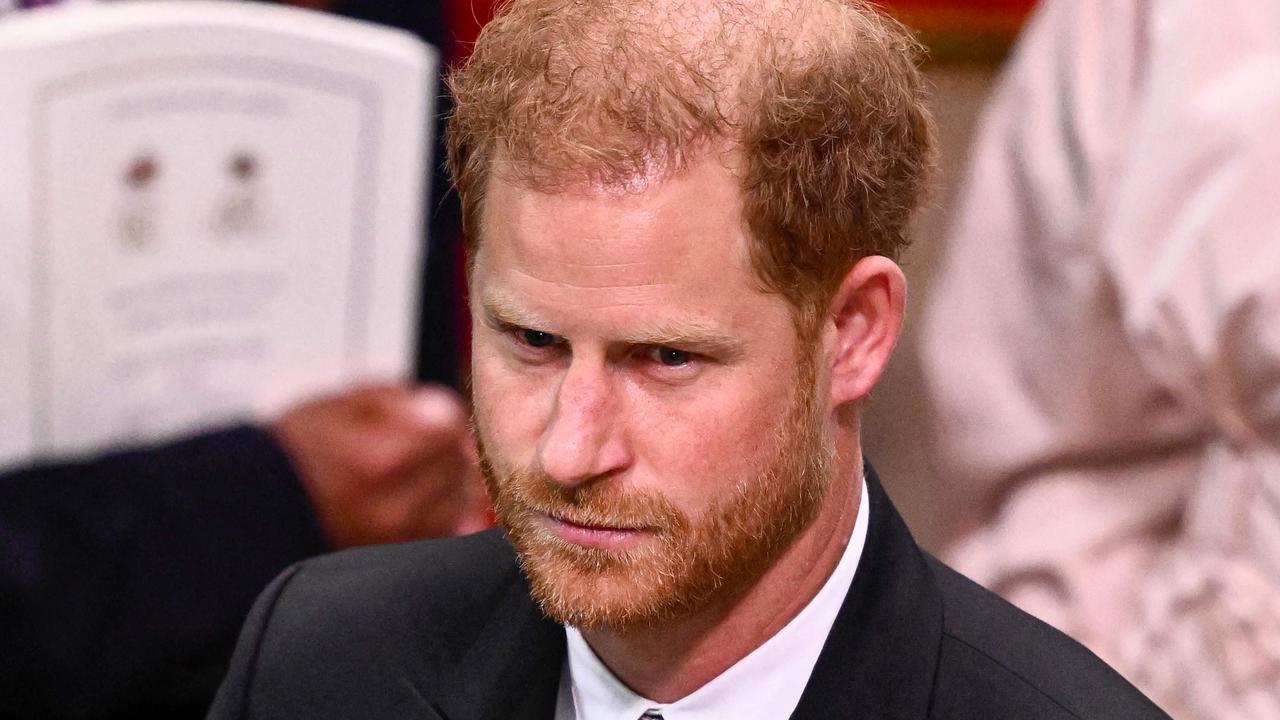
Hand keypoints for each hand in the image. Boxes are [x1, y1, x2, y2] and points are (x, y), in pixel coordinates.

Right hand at [271, 384, 489, 548]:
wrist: (256, 508)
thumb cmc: (297, 451)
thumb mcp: (341, 404)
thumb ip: (400, 401)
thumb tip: (447, 409)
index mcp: (379, 459)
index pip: (449, 429)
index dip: (445, 416)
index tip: (433, 415)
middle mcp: (392, 505)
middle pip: (457, 464)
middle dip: (448, 447)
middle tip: (422, 442)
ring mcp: (396, 537)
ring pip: (459, 499)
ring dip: (449, 480)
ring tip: (416, 470)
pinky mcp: (398, 556)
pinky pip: (445, 528)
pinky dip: (441, 510)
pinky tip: (415, 498)